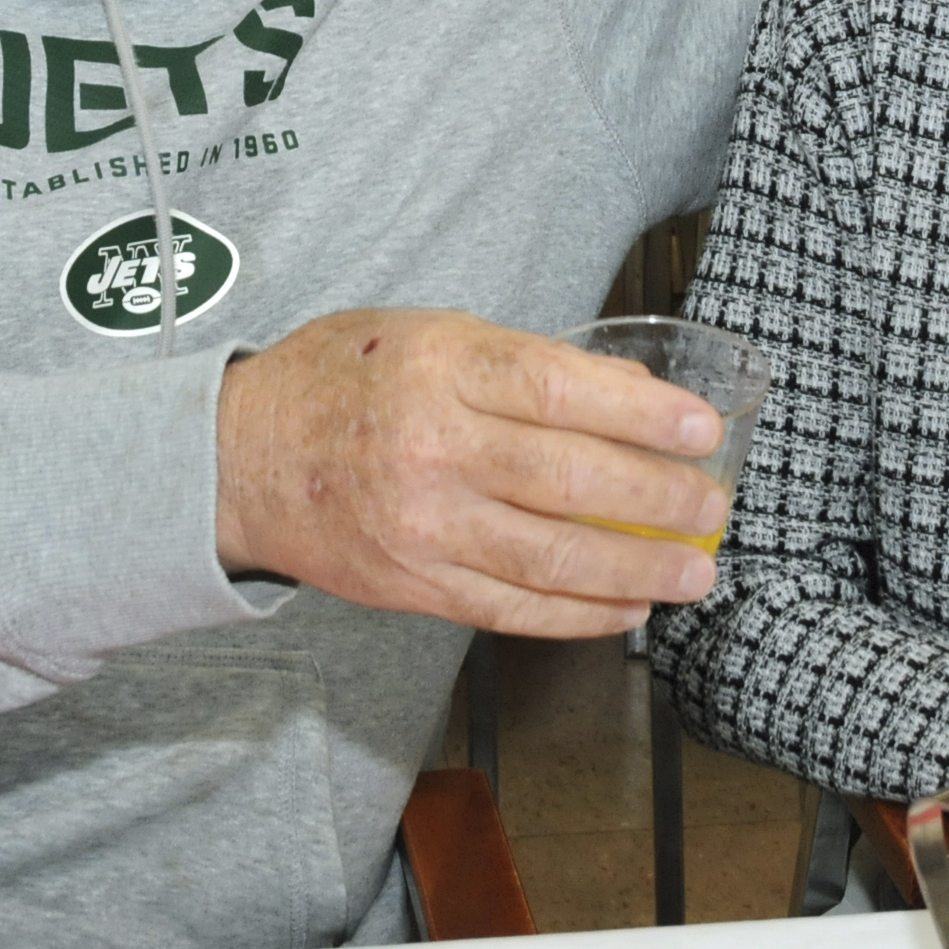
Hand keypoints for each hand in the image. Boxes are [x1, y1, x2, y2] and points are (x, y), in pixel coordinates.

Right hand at [214, 308, 729, 636]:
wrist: (236, 459)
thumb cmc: (338, 380)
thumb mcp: (428, 334)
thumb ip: (524, 362)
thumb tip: (632, 393)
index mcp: (439, 369)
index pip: (560, 392)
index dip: (643, 415)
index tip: (702, 429)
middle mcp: (432, 449)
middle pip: (568, 480)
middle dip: (659, 500)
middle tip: (712, 507)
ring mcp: (421, 525)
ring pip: (550, 557)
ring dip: (636, 569)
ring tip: (691, 571)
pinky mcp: (413, 586)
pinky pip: (512, 609)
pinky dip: (579, 614)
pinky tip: (625, 608)